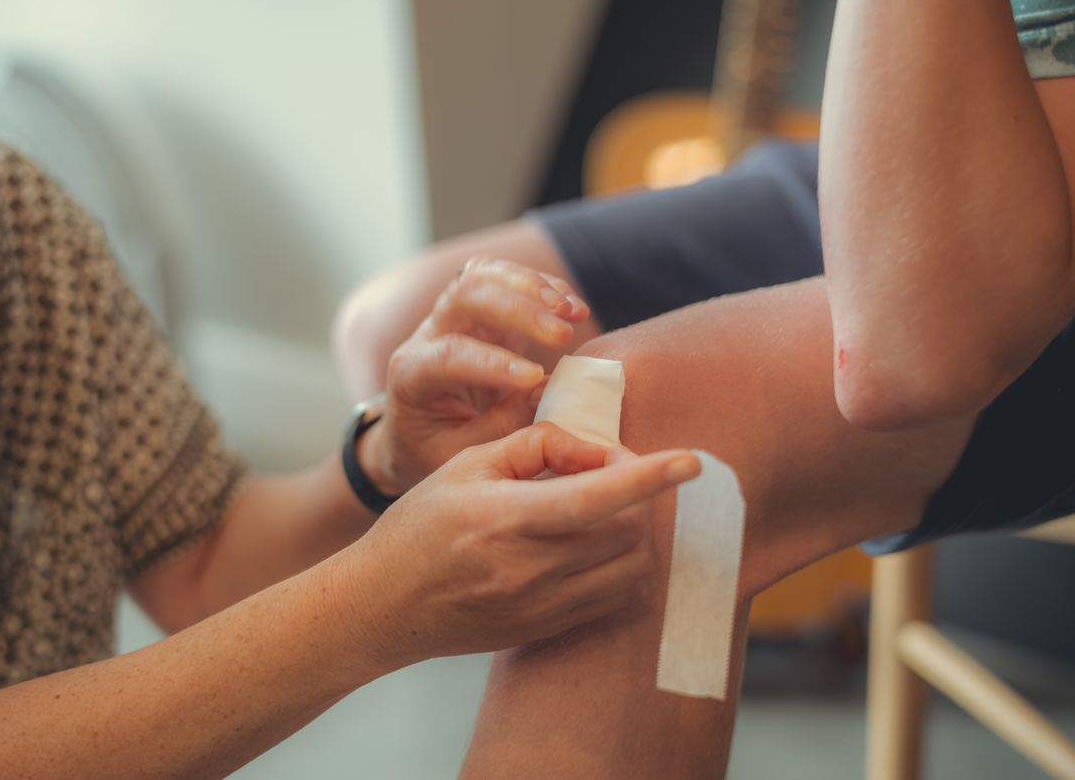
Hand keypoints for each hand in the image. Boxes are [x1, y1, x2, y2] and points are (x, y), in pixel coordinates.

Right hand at [340, 423, 701, 665]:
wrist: (382, 607)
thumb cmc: (419, 526)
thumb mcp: (465, 465)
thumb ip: (535, 445)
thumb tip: (596, 448)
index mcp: (503, 519)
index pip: (595, 498)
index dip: (649, 477)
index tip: (692, 459)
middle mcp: (528, 569)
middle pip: (626, 531)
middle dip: (636, 494)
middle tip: (609, 469)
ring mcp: (541, 607)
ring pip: (630, 567)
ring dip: (634, 531)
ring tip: (601, 508)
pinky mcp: (546, 630)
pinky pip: (613, 597)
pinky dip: (621, 565)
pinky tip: (594, 544)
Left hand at [363, 256, 591, 492]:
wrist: (414, 430)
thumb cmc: (432, 446)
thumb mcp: (458, 452)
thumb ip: (499, 425)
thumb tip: (547, 391)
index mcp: (411, 374)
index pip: (449, 355)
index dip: (494, 362)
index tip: (535, 378)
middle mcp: (427, 334)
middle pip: (466, 295)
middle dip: (518, 309)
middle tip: (563, 335)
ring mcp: (453, 316)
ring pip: (484, 275)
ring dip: (532, 287)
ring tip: (574, 312)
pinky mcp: (481, 311)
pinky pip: (505, 279)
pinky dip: (543, 286)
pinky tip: (574, 307)